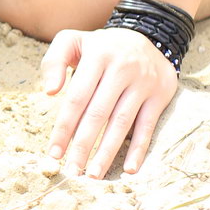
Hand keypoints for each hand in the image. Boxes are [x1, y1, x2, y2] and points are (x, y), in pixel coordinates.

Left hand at [42, 28, 177, 179]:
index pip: (77, 98)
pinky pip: (148, 126)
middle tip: (71, 170)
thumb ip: (53, 61)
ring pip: (122, 123)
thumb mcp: (71, 41)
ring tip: (92, 174)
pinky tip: (129, 169)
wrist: (147, 34)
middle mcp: (122, 69)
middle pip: (98, 114)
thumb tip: (49, 92)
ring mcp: (143, 83)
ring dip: (107, 152)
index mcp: (97, 57)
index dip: (64, 127)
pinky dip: (139, 149)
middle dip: (83, 145)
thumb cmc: (99, 46)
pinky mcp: (160, 94)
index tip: (53, 152)